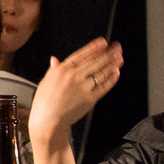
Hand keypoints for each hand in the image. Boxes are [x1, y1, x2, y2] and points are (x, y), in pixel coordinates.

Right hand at [29, 38, 124, 155]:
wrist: (47, 121)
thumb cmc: (44, 102)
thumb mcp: (45, 81)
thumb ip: (53, 69)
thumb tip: (54, 59)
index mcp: (62, 69)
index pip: (82, 54)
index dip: (94, 47)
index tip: (103, 42)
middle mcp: (74, 76)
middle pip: (95, 61)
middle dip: (108, 53)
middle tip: (117, 47)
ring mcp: (83, 87)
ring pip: (101, 72)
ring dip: (112, 64)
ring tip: (120, 57)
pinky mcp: (90, 98)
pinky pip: (103, 86)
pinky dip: (111, 79)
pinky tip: (116, 72)